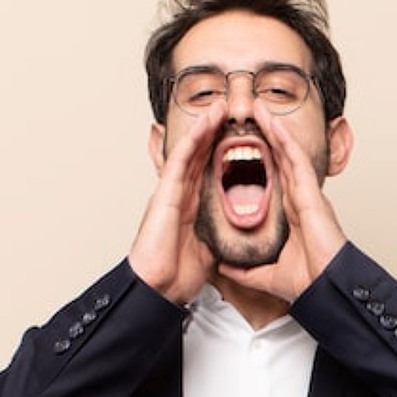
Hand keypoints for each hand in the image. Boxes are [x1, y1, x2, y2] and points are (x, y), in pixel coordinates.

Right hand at [127, 101, 225, 303]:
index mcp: (191, 207)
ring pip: (190, 151)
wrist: (158, 289)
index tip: (239, 136)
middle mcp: (180, 195)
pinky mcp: (165, 193)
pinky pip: (180, 160)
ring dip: (205, 127)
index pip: (209, 171)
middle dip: (213, 132)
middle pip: (199, 155)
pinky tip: (205, 123)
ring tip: (219, 107)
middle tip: (230, 110)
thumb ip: (218, 236)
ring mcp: (171, 192)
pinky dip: (193, 139)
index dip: (221, 151)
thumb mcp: (209, 251)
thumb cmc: (176, 275)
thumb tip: (236, 234)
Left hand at [218, 102, 346, 300]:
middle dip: (266, 135)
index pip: (273, 178)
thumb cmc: (307, 282)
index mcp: (291, 214)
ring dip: (273, 129)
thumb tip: (224, 267)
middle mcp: (300, 199)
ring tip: (257, 108)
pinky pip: (296, 159)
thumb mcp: (265, 275)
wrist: (324, 289)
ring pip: (288, 152)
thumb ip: (245, 269)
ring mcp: (307, 194)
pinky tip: (271, 122)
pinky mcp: (311, 193)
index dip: (260, 159)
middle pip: (281, 159)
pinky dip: (283, 139)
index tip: (242, 146)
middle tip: (250, 115)